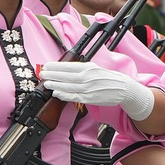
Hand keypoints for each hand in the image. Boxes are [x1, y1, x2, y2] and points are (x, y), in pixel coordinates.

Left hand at [39, 61, 154, 119]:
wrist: (122, 87)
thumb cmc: (107, 77)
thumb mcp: (94, 67)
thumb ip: (80, 68)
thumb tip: (65, 68)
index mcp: (88, 68)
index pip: (68, 66)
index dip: (55, 67)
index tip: (46, 66)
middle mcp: (87, 77)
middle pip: (65, 76)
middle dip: (52, 75)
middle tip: (43, 74)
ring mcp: (88, 88)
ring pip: (68, 87)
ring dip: (56, 85)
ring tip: (47, 84)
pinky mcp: (90, 98)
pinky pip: (74, 97)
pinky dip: (64, 95)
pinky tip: (57, 94)